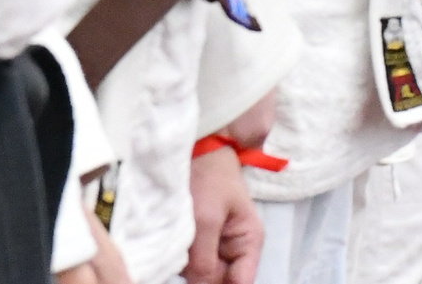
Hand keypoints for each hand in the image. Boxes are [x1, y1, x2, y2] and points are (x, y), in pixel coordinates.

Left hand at [185, 144, 262, 283]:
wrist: (194, 150)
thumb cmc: (208, 177)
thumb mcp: (206, 219)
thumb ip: (205, 260)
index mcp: (249, 242)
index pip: (242, 283)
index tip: (198, 281)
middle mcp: (235, 249)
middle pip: (220, 281)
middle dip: (200, 277)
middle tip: (185, 259)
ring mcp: (216, 246)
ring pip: (202, 275)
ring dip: (188, 269)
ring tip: (178, 250)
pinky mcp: (198, 242)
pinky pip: (190, 264)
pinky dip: (180, 262)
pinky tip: (172, 250)